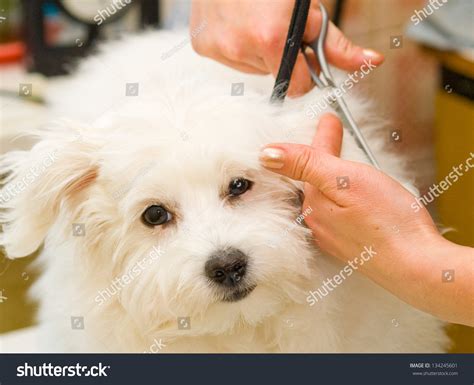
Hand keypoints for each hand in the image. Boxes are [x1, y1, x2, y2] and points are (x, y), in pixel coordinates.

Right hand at [190, 0, 383, 95]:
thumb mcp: (307, 10)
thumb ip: (336, 44)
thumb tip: (371, 62)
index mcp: (271, 39)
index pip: (295, 88)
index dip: (304, 75)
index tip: (302, 59)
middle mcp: (240, 48)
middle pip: (274, 77)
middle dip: (281, 58)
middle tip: (277, 29)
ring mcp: (218, 48)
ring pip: (252, 69)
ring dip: (259, 53)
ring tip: (256, 22)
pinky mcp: (202, 46)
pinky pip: (230, 60)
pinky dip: (238, 48)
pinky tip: (238, 25)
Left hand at [259, 114, 473, 325]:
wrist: (416, 266)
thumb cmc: (388, 223)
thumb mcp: (346, 180)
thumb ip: (306, 164)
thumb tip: (266, 154)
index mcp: (313, 201)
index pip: (310, 161)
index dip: (322, 138)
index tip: (329, 120)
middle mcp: (316, 220)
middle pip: (315, 179)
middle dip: (322, 157)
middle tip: (331, 132)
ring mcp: (332, 235)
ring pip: (326, 197)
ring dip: (331, 178)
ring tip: (340, 159)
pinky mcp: (349, 245)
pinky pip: (337, 214)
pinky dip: (341, 198)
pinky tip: (352, 198)